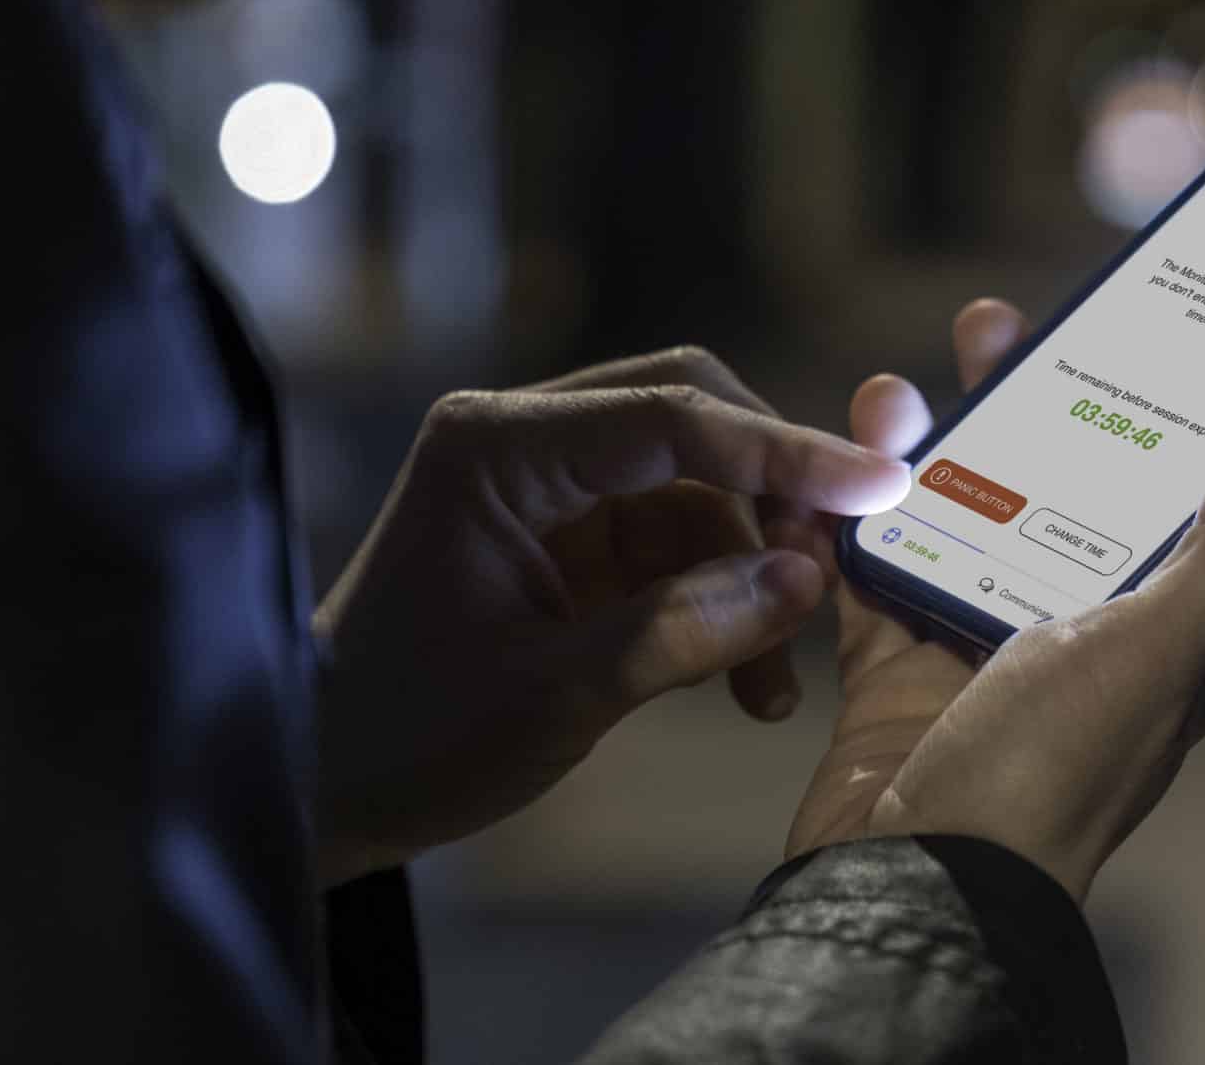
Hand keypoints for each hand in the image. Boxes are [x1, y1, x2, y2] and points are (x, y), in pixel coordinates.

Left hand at [312, 346, 909, 885]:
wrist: (323, 788)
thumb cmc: (410, 737)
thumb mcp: (554, 697)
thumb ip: (682, 630)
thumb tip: (804, 579)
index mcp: (499, 447)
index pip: (672, 416)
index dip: (785, 451)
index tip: (881, 486)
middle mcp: (525, 442)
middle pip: (694, 420)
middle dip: (774, 495)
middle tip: (829, 579)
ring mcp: (549, 488)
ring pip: (698, 489)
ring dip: (753, 571)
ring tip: (775, 684)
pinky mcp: (568, 540)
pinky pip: (677, 544)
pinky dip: (721, 602)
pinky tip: (747, 685)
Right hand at [786, 301, 1204, 901]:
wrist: (912, 884)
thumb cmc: (1052, 772)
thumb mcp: (1160, 647)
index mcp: (1156, 636)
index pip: (1162, 502)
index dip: (1143, 417)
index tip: (1120, 335)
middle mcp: (1071, 638)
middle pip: (1049, 492)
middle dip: (1021, 407)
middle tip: (993, 326)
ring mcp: (976, 653)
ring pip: (957, 518)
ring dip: (928, 449)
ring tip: (898, 387)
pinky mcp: (892, 672)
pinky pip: (875, 572)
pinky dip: (854, 520)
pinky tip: (838, 461)